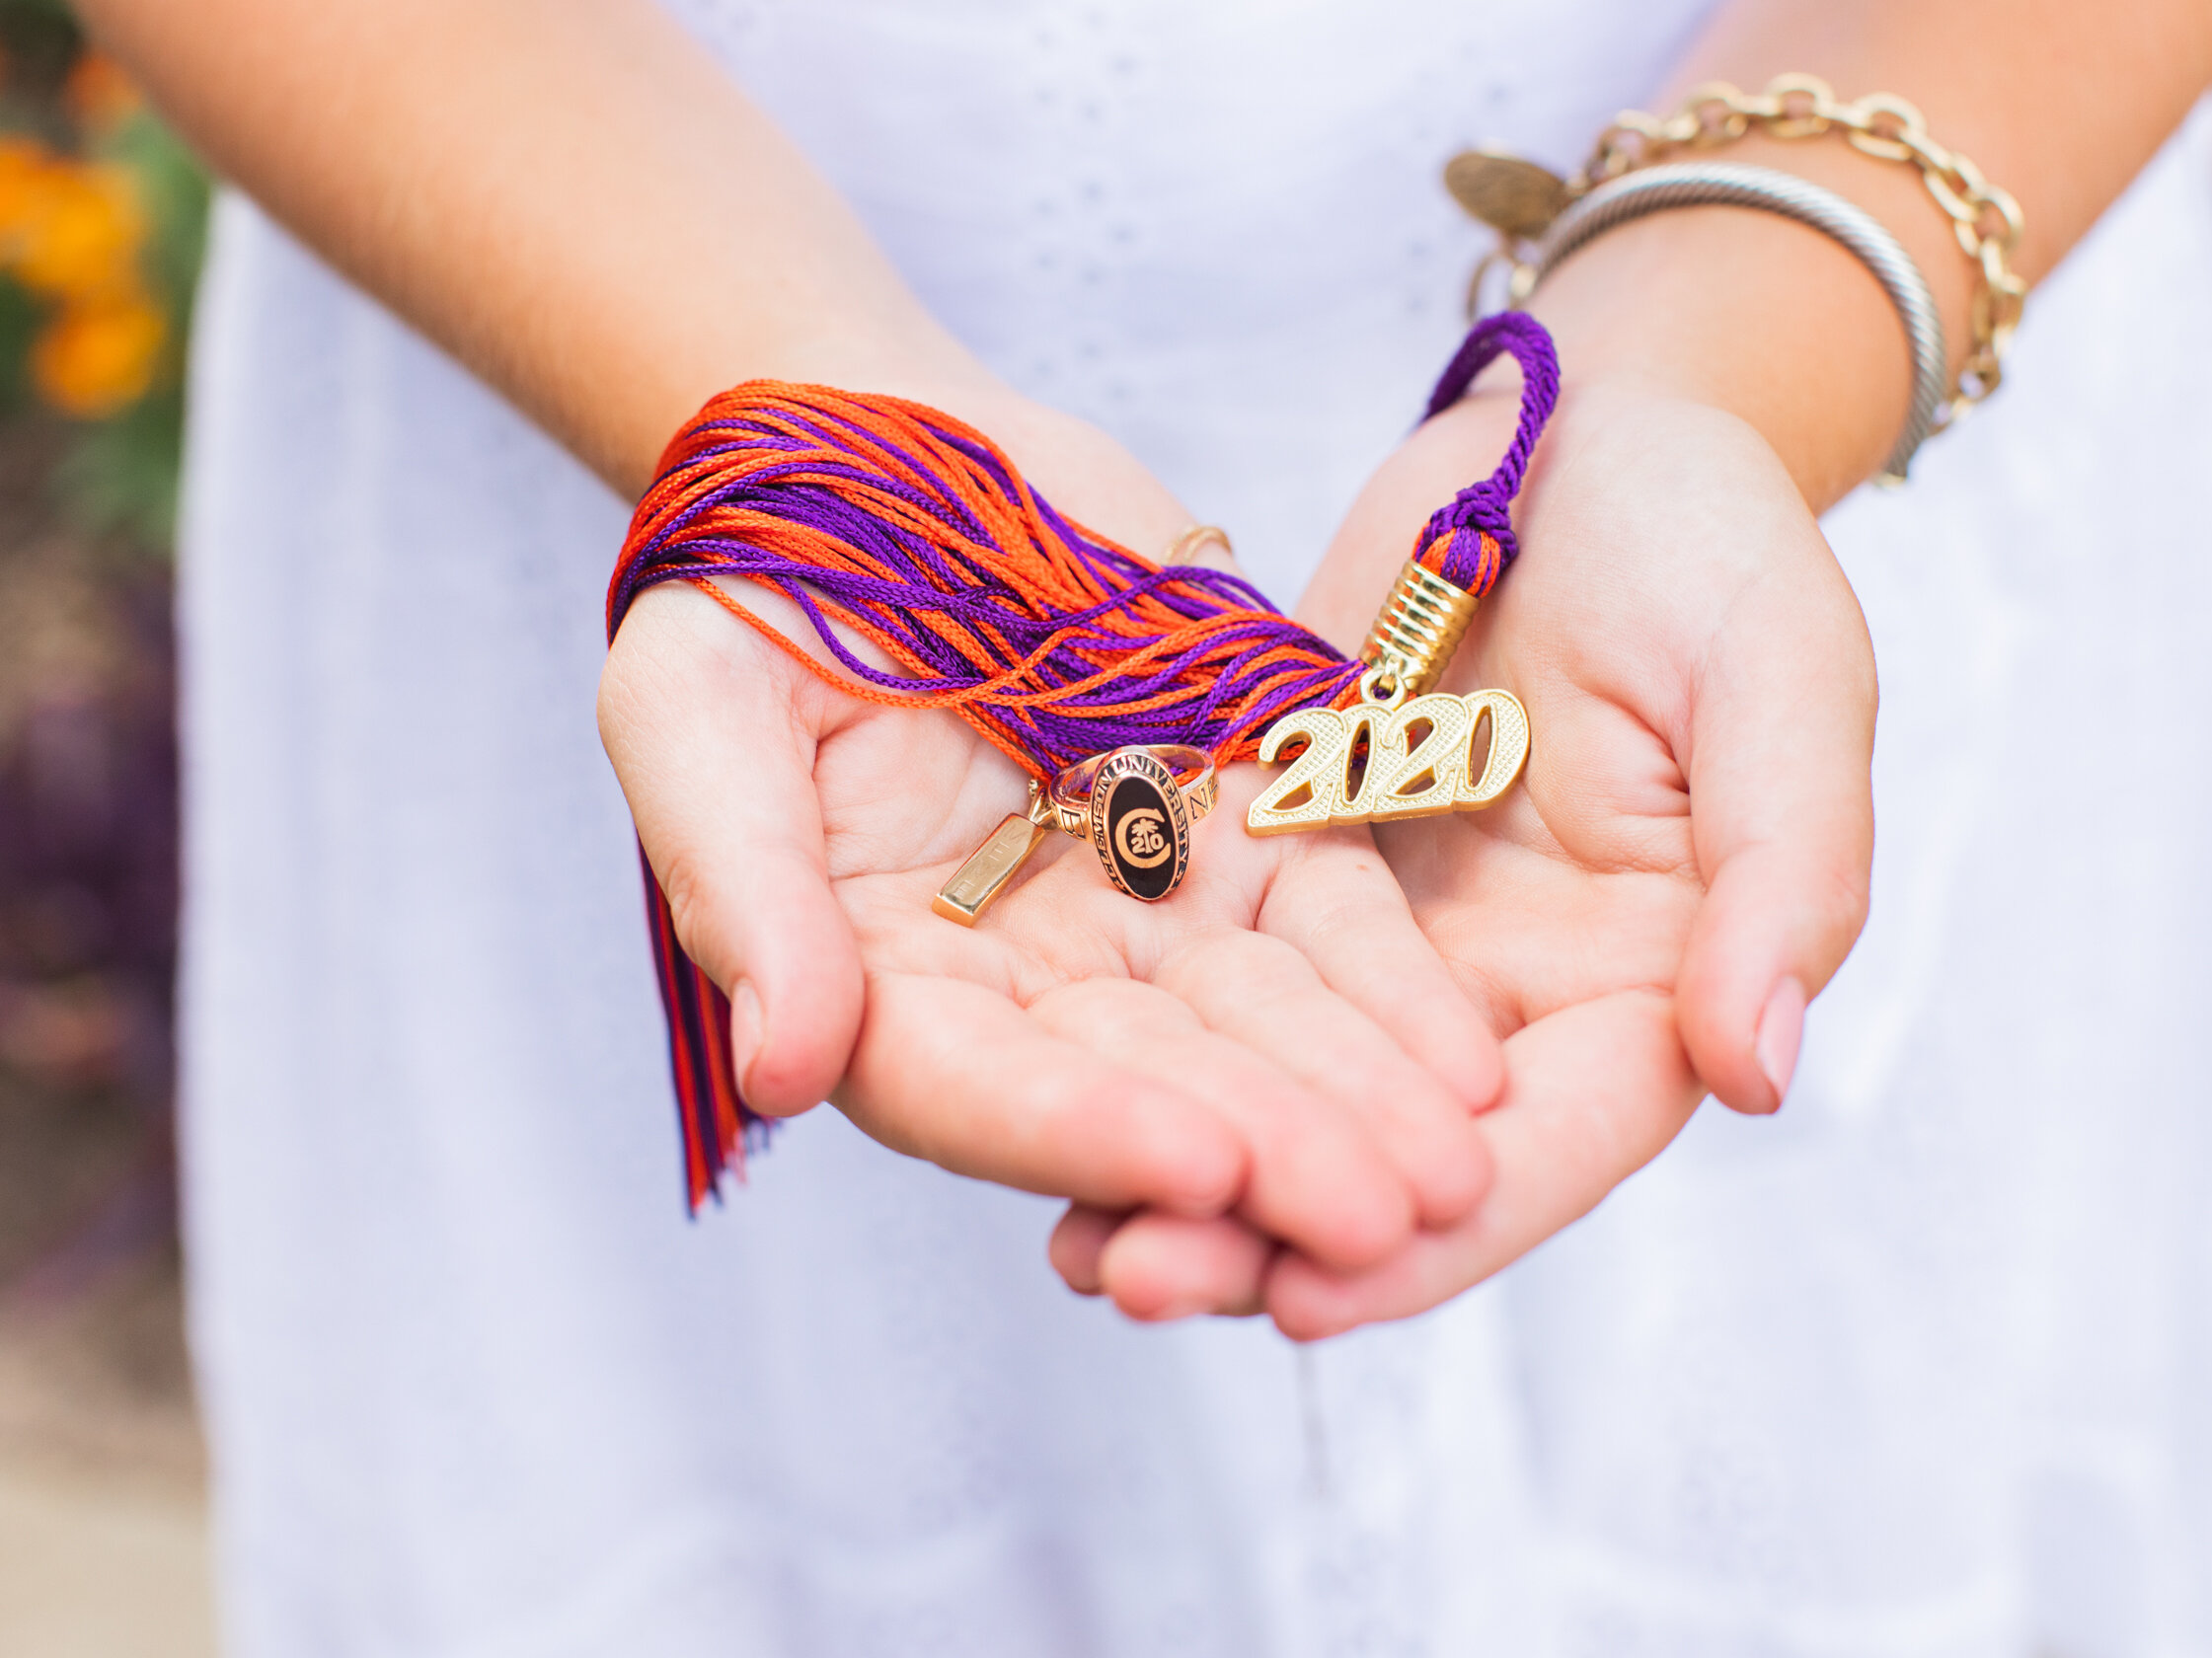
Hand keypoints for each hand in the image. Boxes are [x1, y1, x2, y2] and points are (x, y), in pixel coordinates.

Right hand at [598, 384, 1502, 1284]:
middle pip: (1150, 1085)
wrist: (882, 456)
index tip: (1195, 1169)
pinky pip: (1329, 915)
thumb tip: (786, 1071)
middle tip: (1379, 1223)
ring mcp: (1142, 906)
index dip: (1084, 1130)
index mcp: (876, 983)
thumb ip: (743, 887)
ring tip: (1452, 1171)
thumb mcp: (698, 717)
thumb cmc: (754, 592)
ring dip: (1357, 1099)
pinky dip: (1395, 986)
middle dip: (1269, 1154)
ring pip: (1261, 1022)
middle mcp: (1023, 980)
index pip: (976, 1087)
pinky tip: (1469, 1062)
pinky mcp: (1243, 821)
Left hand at [1053, 377, 1876, 1333]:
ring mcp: (1393, 936)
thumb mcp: (1784, 678)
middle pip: (1397, 1147)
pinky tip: (1041, 1100)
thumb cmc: (1713, 535)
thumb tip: (1755, 1069)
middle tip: (1132, 1279)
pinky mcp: (1290, 867)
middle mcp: (1513, 988)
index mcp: (1649, 976)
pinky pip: (1213, 975)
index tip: (1312, 1293)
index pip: (1553, 1139)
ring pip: (1292, 1084)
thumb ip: (1789, 869)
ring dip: (1187, 1165)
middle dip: (1274, 1229)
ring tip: (1068, 1245)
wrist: (1581, 424)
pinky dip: (1145, 1041)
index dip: (1445, 1227)